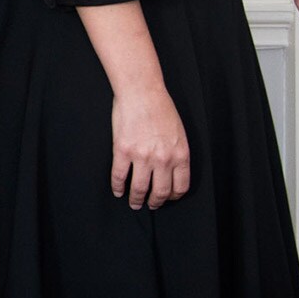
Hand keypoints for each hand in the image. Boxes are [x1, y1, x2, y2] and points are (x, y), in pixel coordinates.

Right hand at [110, 87, 190, 208]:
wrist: (142, 92)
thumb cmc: (161, 108)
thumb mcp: (179, 134)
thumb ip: (177, 153)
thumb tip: (171, 170)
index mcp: (180, 155)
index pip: (180, 187)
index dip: (173, 196)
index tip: (167, 198)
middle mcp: (163, 159)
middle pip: (160, 192)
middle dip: (155, 202)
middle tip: (150, 205)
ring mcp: (142, 156)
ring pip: (140, 188)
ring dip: (137, 199)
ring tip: (134, 203)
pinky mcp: (122, 150)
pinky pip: (119, 175)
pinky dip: (118, 186)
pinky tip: (118, 191)